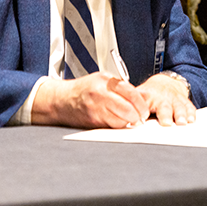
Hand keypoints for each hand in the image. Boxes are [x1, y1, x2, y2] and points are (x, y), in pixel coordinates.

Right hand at [32, 73, 148, 127]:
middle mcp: (100, 94)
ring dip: (128, 122)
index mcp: (105, 81)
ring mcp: (95, 109)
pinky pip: (111, 126)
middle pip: (128, 109)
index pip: (131, 93)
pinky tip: (116, 120)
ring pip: (120, 120)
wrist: (61, 100)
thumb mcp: (103, 79)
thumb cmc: (84, 89)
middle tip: (140, 117)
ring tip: (128, 119)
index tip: (145, 109)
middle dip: (138, 115)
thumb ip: (120, 86)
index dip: (141, 104)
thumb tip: (140, 97)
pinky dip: (117, 125)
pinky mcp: (92, 121)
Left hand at [137, 73, 196, 125]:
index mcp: (147, 96)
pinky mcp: (184, 101)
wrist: (164, 83)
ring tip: (182, 123)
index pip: (144, 104)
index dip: (142, 111)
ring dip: (181, 115)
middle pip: (164, 106)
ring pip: (179, 106)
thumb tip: (122, 121)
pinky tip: (191, 120)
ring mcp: (174, 99)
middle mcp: (162, 97)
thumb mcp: (138, 97)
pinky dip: (191, 113)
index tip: (140, 120)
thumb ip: (131, 108)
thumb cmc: (149, 94)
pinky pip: (189, 106)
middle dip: (166, 115)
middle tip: (166, 124)